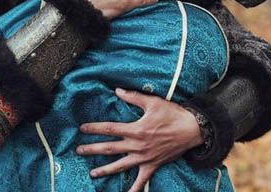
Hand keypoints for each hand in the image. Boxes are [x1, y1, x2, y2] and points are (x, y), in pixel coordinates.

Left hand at [76, 88, 202, 191]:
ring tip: (92, 173)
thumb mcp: (152, 102)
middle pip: (110, 148)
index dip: (94, 128)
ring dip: (105, 170)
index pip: (109, 129)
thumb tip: (117, 90)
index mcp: (136, 129)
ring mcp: (144, 158)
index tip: (82, 128)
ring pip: (120, 166)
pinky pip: (141, 182)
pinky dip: (133, 190)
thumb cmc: (172, 114)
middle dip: (92, 149)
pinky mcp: (152, 166)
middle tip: (78, 150)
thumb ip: (133, 97)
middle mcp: (137, 146)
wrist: (192, 130)